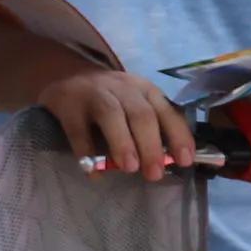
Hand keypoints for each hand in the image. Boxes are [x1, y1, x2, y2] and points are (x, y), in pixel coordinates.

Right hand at [40, 66, 200, 178]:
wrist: (66, 76)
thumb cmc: (109, 98)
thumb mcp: (134, 103)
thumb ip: (150, 126)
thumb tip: (167, 162)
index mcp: (144, 90)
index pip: (166, 111)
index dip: (177, 136)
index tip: (185, 161)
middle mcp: (122, 88)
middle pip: (141, 114)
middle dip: (150, 145)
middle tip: (154, 174)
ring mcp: (93, 93)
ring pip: (112, 115)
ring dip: (123, 143)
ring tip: (129, 168)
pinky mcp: (67, 104)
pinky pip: (77, 129)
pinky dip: (86, 151)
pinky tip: (93, 172)